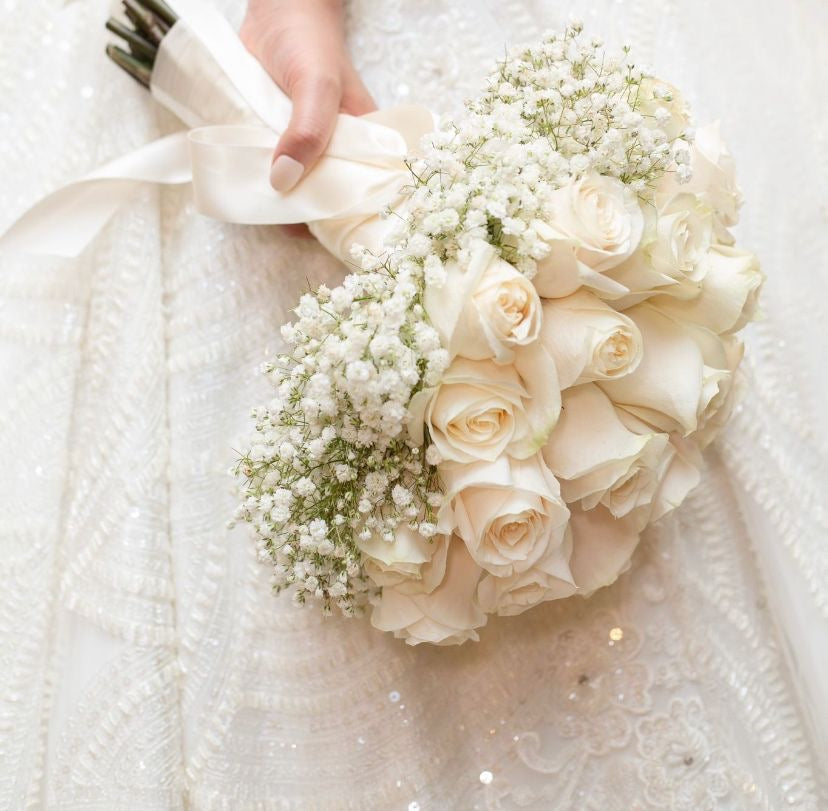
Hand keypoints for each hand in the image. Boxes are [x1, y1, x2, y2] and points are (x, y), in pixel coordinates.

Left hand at [240, 0, 375, 235]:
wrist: (275, 8)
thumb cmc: (309, 43)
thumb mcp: (316, 87)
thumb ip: (306, 132)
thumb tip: (283, 183)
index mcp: (363, 148)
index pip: (362, 198)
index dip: (348, 223)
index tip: (332, 243)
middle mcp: (337, 154)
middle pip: (324, 201)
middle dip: (306, 218)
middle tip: (282, 226)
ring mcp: (305, 151)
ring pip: (295, 191)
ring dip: (276, 203)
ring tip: (257, 211)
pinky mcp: (277, 144)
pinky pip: (270, 172)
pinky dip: (258, 183)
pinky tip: (244, 193)